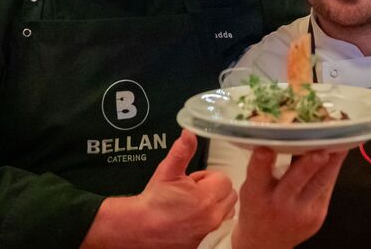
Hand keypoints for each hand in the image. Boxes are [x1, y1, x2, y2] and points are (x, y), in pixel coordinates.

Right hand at [81, 130, 236, 248]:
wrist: (141, 227)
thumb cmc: (154, 200)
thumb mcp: (167, 172)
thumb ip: (182, 151)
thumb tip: (189, 133)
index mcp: (206, 198)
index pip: (224, 179)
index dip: (208, 177)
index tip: (193, 181)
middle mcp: (212, 217)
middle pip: (230, 195)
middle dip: (215, 190)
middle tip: (194, 191)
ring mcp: (210, 231)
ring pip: (227, 211)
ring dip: (216, 205)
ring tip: (194, 204)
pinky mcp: (206, 241)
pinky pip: (219, 226)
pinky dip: (211, 219)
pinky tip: (194, 217)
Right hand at [232, 148, 348, 248]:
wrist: (266, 243)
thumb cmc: (257, 208)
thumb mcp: (250, 188)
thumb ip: (262, 168)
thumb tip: (280, 135)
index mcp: (255, 195)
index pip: (257, 175)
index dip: (261, 162)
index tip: (265, 148)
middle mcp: (278, 204)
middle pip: (294, 182)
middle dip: (309, 165)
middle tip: (319, 149)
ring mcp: (301, 212)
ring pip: (320, 184)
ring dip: (332, 164)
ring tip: (341, 145)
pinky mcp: (318, 216)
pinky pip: (327, 188)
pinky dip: (333, 170)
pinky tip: (339, 155)